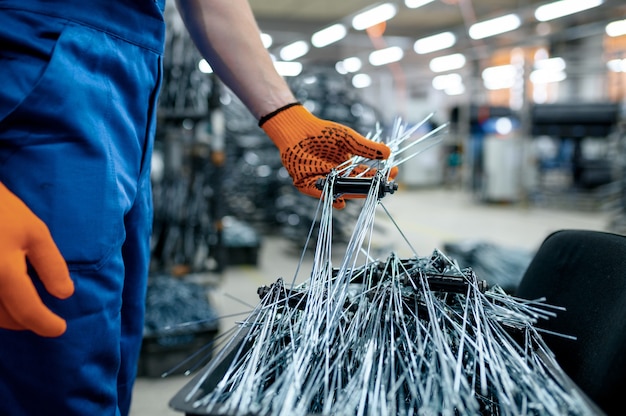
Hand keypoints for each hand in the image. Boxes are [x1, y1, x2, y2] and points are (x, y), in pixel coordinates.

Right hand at [0, 183, 73, 336]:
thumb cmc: (1, 211)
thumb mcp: (34, 232)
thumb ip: (51, 265)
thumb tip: (65, 294)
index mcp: (3, 271)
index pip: (26, 310)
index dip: (45, 324)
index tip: (60, 329)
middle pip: (3, 318)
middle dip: (25, 322)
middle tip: (42, 318)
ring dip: (5, 317)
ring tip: (23, 311)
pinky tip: (5, 298)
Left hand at [260, 103, 393, 208]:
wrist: (298, 129)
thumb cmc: (323, 132)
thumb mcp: (348, 140)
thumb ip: (366, 148)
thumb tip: (388, 153)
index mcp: (348, 168)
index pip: (368, 176)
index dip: (380, 176)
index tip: (393, 173)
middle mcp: (338, 177)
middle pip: (356, 187)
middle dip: (370, 187)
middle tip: (382, 186)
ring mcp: (324, 182)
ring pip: (340, 192)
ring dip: (352, 194)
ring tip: (364, 193)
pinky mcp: (307, 184)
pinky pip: (320, 193)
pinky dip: (330, 197)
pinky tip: (340, 201)